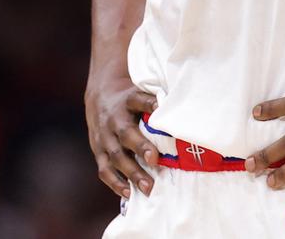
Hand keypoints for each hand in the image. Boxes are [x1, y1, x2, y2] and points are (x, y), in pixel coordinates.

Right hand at [84, 75, 160, 197]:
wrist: (100, 97)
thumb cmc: (130, 98)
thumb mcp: (141, 91)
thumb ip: (158, 100)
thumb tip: (187, 110)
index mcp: (128, 100)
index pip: (139, 100)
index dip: (150, 104)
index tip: (162, 110)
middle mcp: (114, 119)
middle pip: (125, 133)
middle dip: (140, 147)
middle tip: (155, 160)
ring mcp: (104, 137)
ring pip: (115, 156)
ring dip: (131, 173)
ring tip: (148, 188)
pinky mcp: (98, 151)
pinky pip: (104, 169)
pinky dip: (115, 183)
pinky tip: (129, 193)